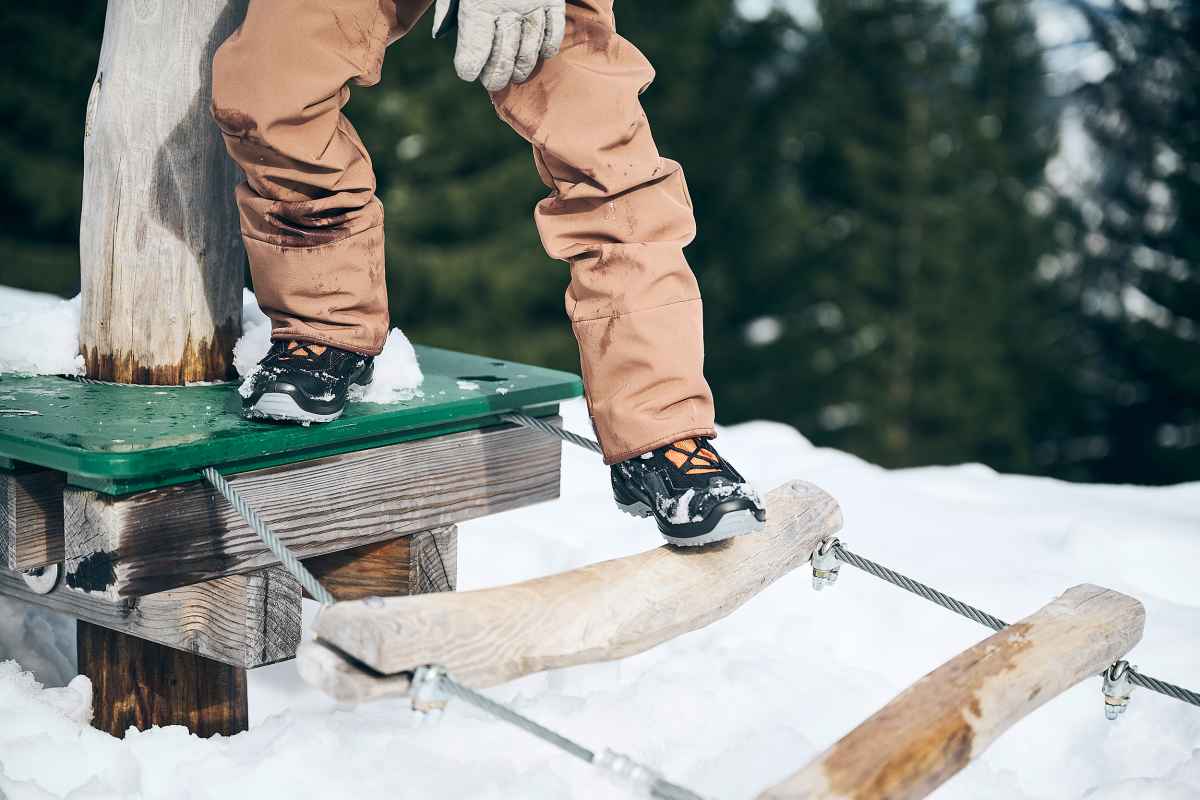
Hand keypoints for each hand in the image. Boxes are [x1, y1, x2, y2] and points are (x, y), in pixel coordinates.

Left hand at [433, 0, 565, 90]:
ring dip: (521, 66)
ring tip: (515, 74)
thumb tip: (440, 36)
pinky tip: (539, 54)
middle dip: (496, 75)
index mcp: (478, 5)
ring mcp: (532, 5)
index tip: (468, 73)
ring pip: (529, 48)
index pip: (474, 50)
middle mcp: (506, 8)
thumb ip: (449, 7)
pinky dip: (547, 46)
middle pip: (502, 56)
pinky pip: (553, 30)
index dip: (470, 67)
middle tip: (492, 82)